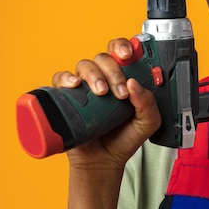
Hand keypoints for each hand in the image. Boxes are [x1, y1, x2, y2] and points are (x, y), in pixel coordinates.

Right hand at [52, 38, 161, 170]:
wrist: (104, 162)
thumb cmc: (125, 139)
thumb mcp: (147, 123)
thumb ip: (148, 104)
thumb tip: (134, 84)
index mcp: (122, 78)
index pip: (121, 52)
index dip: (122, 46)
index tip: (128, 53)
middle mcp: (103, 78)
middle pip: (103, 58)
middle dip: (113, 71)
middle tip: (120, 92)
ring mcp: (84, 87)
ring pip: (84, 65)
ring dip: (94, 75)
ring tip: (101, 93)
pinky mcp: (66, 97)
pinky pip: (60, 79)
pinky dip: (65, 78)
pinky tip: (74, 85)